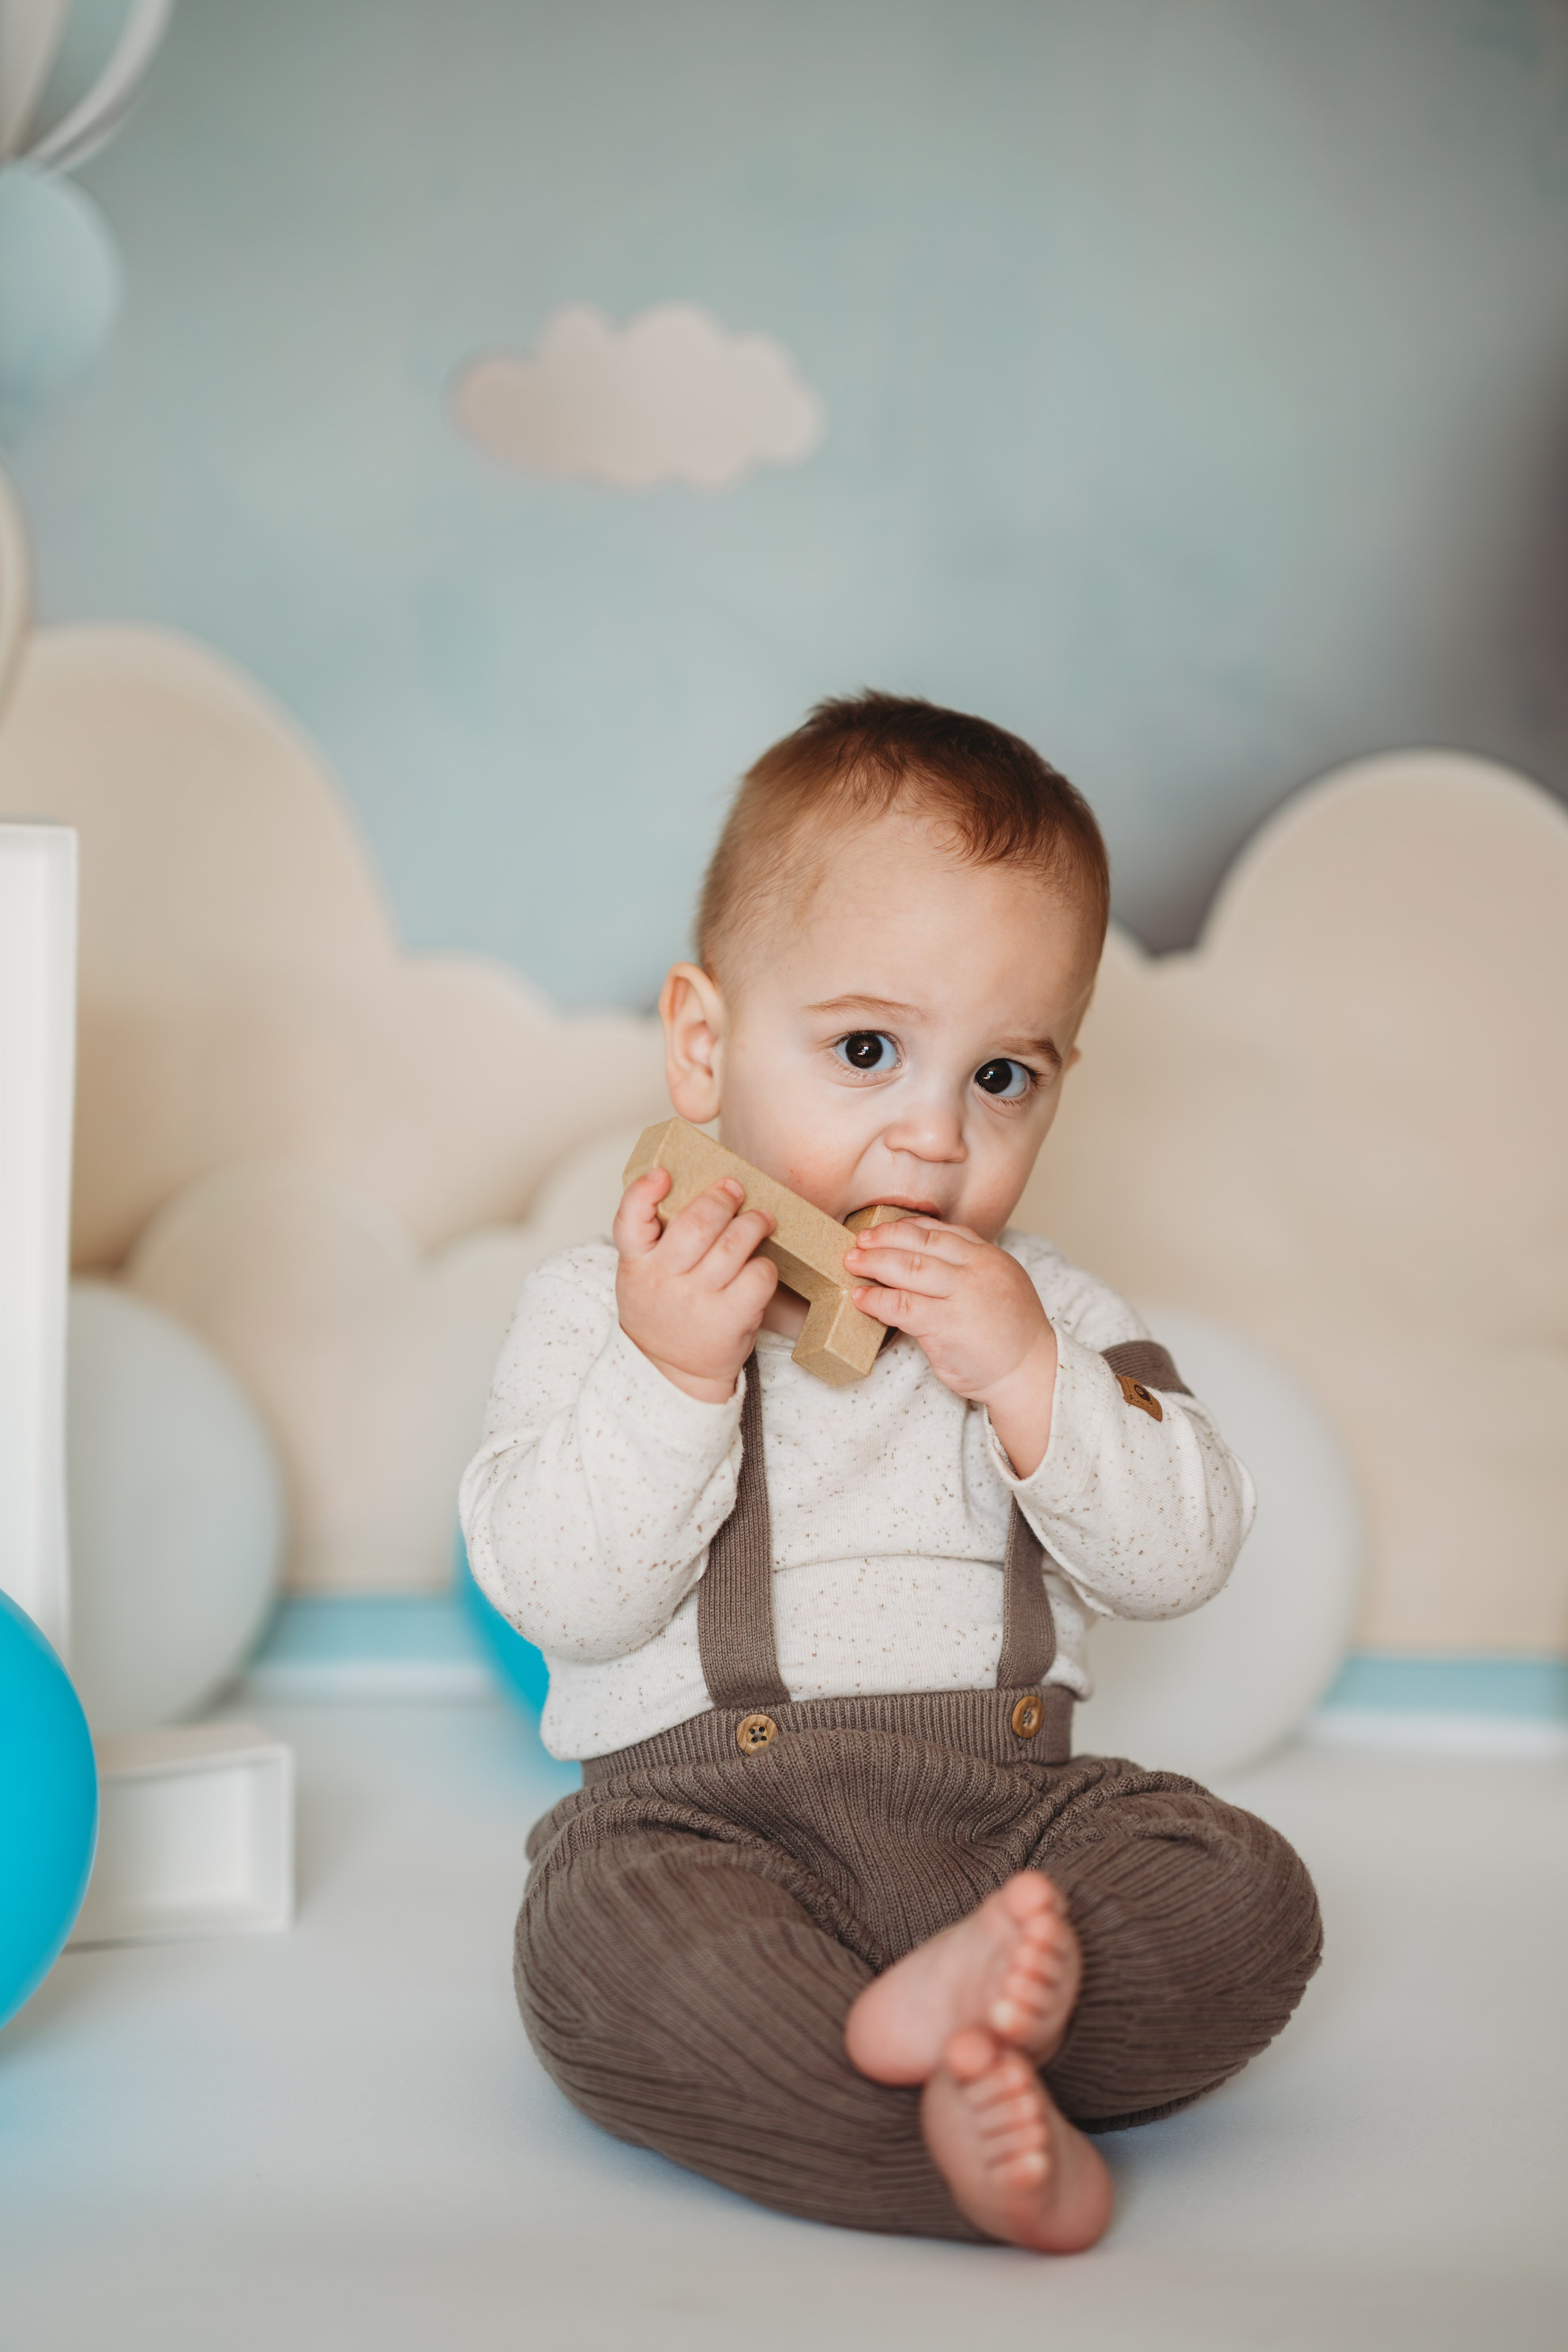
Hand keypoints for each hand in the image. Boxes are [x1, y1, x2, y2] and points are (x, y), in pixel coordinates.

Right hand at [615, 1169, 778, 1402]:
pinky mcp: (730, 1320)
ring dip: (754, 1223)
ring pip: (733, 1245)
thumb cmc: (662, 1311)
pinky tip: (759, 1265)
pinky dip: (765, 1264)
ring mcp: (697, 1302)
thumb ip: (656, 1237)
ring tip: (761, 1219)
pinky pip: (758, 1276)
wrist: (672, 1372)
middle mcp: (663, 1281)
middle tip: (735, 1190)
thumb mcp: (641, 1274)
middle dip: (722, 1199)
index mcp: (636, 1264)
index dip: (643, 1191)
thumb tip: (698, 1187)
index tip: (662, 1174)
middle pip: (696, 1224)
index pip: (630, 1221)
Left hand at [844, 1219, 1058, 1474]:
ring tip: (851, 1262)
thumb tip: (920, 1258)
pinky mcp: (948, 1325)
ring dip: (874, 1263)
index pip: (940, 1231)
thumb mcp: (997, 1284)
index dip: (906, 1227)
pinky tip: (861, 1298)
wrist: (1029, 1372)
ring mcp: (963, 1295)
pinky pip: (903, 1306)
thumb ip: (966, 1268)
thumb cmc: (1009, 1334)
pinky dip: (877, 1299)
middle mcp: (977, 1269)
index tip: (882, 1229)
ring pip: (909, 1268)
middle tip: (857, 1241)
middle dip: (884, 1239)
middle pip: (920, 1243)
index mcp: (988, 1256)